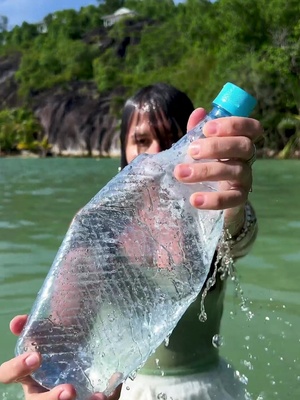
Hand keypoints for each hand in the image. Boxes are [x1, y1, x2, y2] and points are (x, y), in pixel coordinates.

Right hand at [0, 315, 121, 399]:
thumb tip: (18, 322)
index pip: (9, 374)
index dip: (18, 369)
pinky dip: (99, 399)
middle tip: (70, 390)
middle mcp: (40, 390)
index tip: (37, 357)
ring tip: (96, 397)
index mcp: (26, 372)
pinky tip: (106, 393)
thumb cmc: (59, 340)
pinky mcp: (81, 397)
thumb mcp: (49, 329)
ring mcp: (58, 397)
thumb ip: (35, 324)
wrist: (83, 341)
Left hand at [174, 108, 262, 234]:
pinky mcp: (239, 200)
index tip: (207, 129)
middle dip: (217, 146)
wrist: (209, 198)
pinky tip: (194, 199)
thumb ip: (198, 131)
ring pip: (235, 171)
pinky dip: (213, 200)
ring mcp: (244, 179)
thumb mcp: (198, 147)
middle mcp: (246, 158)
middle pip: (244, 146)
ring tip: (181, 173)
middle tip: (191, 151)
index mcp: (239, 141)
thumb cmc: (204, 164)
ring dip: (207, 170)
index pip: (251, 127)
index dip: (234, 124)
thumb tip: (199, 112)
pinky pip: (232, 199)